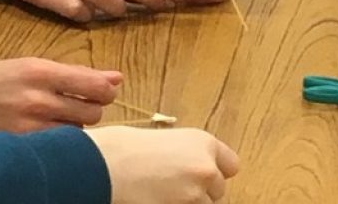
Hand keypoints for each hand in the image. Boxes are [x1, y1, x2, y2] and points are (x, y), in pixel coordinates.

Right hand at [0, 59, 122, 141]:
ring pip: (76, 133)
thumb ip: (64, 73)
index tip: (111, 88)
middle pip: (90, 112)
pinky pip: (55, 147)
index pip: (91, 84)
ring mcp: (27, 129)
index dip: (107, 89)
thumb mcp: (20, 65)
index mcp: (37, 71)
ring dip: (77, 127)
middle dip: (93, 108)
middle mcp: (36, 100)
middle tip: (82, 105)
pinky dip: (59, 142)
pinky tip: (49, 135)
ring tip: (61, 119)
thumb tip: (112, 78)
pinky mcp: (19, 149)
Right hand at [85, 126, 239, 203]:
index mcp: (203, 142)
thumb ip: (186, 154)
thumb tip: (193, 170)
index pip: (231, 165)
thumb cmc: (124, 148)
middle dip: (201, 191)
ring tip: (161, 194)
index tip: (204, 177)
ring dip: (187, 203)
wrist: (106, 165)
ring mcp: (196, 195)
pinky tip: (156, 201)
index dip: (216, 172)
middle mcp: (206, 167)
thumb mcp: (164, 140)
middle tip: (173, 187)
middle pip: (218, 190)